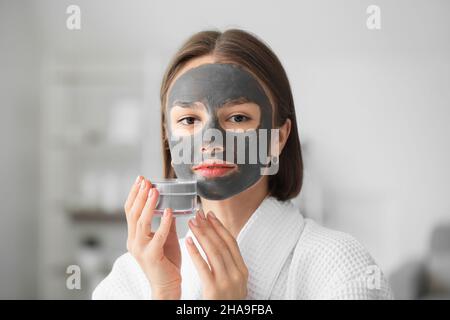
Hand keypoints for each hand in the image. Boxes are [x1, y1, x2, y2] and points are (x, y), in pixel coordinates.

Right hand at [124, 176, 180, 299]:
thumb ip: (167, 224)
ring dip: (148, 205)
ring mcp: (140, 249)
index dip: (134, 194)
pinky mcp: (151, 256)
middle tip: (145, 181)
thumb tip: (171, 207)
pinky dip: (163, 222)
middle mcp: (133, 241)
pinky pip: (157, 236)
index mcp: (135, 237)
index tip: (141, 180)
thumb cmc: (167, 264)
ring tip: (154, 190)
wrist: (167, 287)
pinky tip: (168, 211)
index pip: (130, 211)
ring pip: (141, 222)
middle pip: (132, 213)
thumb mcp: (167, 239)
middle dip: (139, 195)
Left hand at [185, 210, 248, 299]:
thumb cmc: (227, 302)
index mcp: (243, 270)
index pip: (231, 242)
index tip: (210, 215)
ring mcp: (227, 282)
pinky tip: (188, 242)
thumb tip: (219, 243)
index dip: (220, 227)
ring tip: (192, 223)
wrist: (230, 319)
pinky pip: (204, 267)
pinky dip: (195, 253)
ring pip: (214, 252)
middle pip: (222, 244)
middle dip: (209, 227)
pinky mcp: (214, 290)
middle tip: (198, 215)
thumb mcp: (235, 282)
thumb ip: (230, 265)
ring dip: (202, 235)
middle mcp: (237, 274)